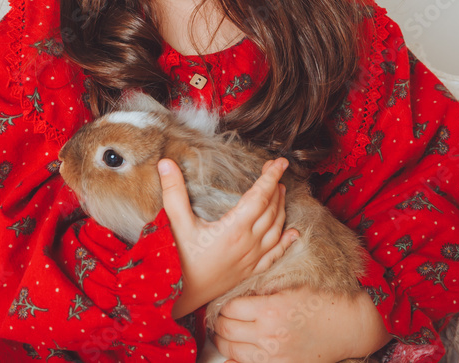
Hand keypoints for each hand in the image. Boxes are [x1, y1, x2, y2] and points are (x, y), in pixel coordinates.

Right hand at [159, 157, 298, 318]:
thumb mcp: (177, 224)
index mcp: (234, 228)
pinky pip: (276, 253)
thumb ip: (173, 193)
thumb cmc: (182, 260)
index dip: (270, 177)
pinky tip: (293, 233)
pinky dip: (286, 241)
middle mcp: (249, 242)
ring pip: (276, 228)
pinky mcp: (253, 270)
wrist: (187, 296)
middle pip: (271, 209)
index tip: (279, 162)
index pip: (260, 196)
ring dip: (281, 207)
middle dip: (276, 187)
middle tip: (276, 170)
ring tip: (281, 191)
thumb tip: (165, 163)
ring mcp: (254, 257)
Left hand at [210, 286, 391, 361]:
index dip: (222, 304)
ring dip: (222, 340)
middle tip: (218, 317)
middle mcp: (269, 334)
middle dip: (218, 322)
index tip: (222, 303)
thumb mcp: (290, 289)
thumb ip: (262, 292)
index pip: (230, 308)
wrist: (348, 328)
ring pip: (231, 349)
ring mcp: (273, 354)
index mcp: (271, 309)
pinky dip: (235, 358)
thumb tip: (236, 296)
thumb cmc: (322, 303)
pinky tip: (235, 350)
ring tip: (223, 332)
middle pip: (226, 329)